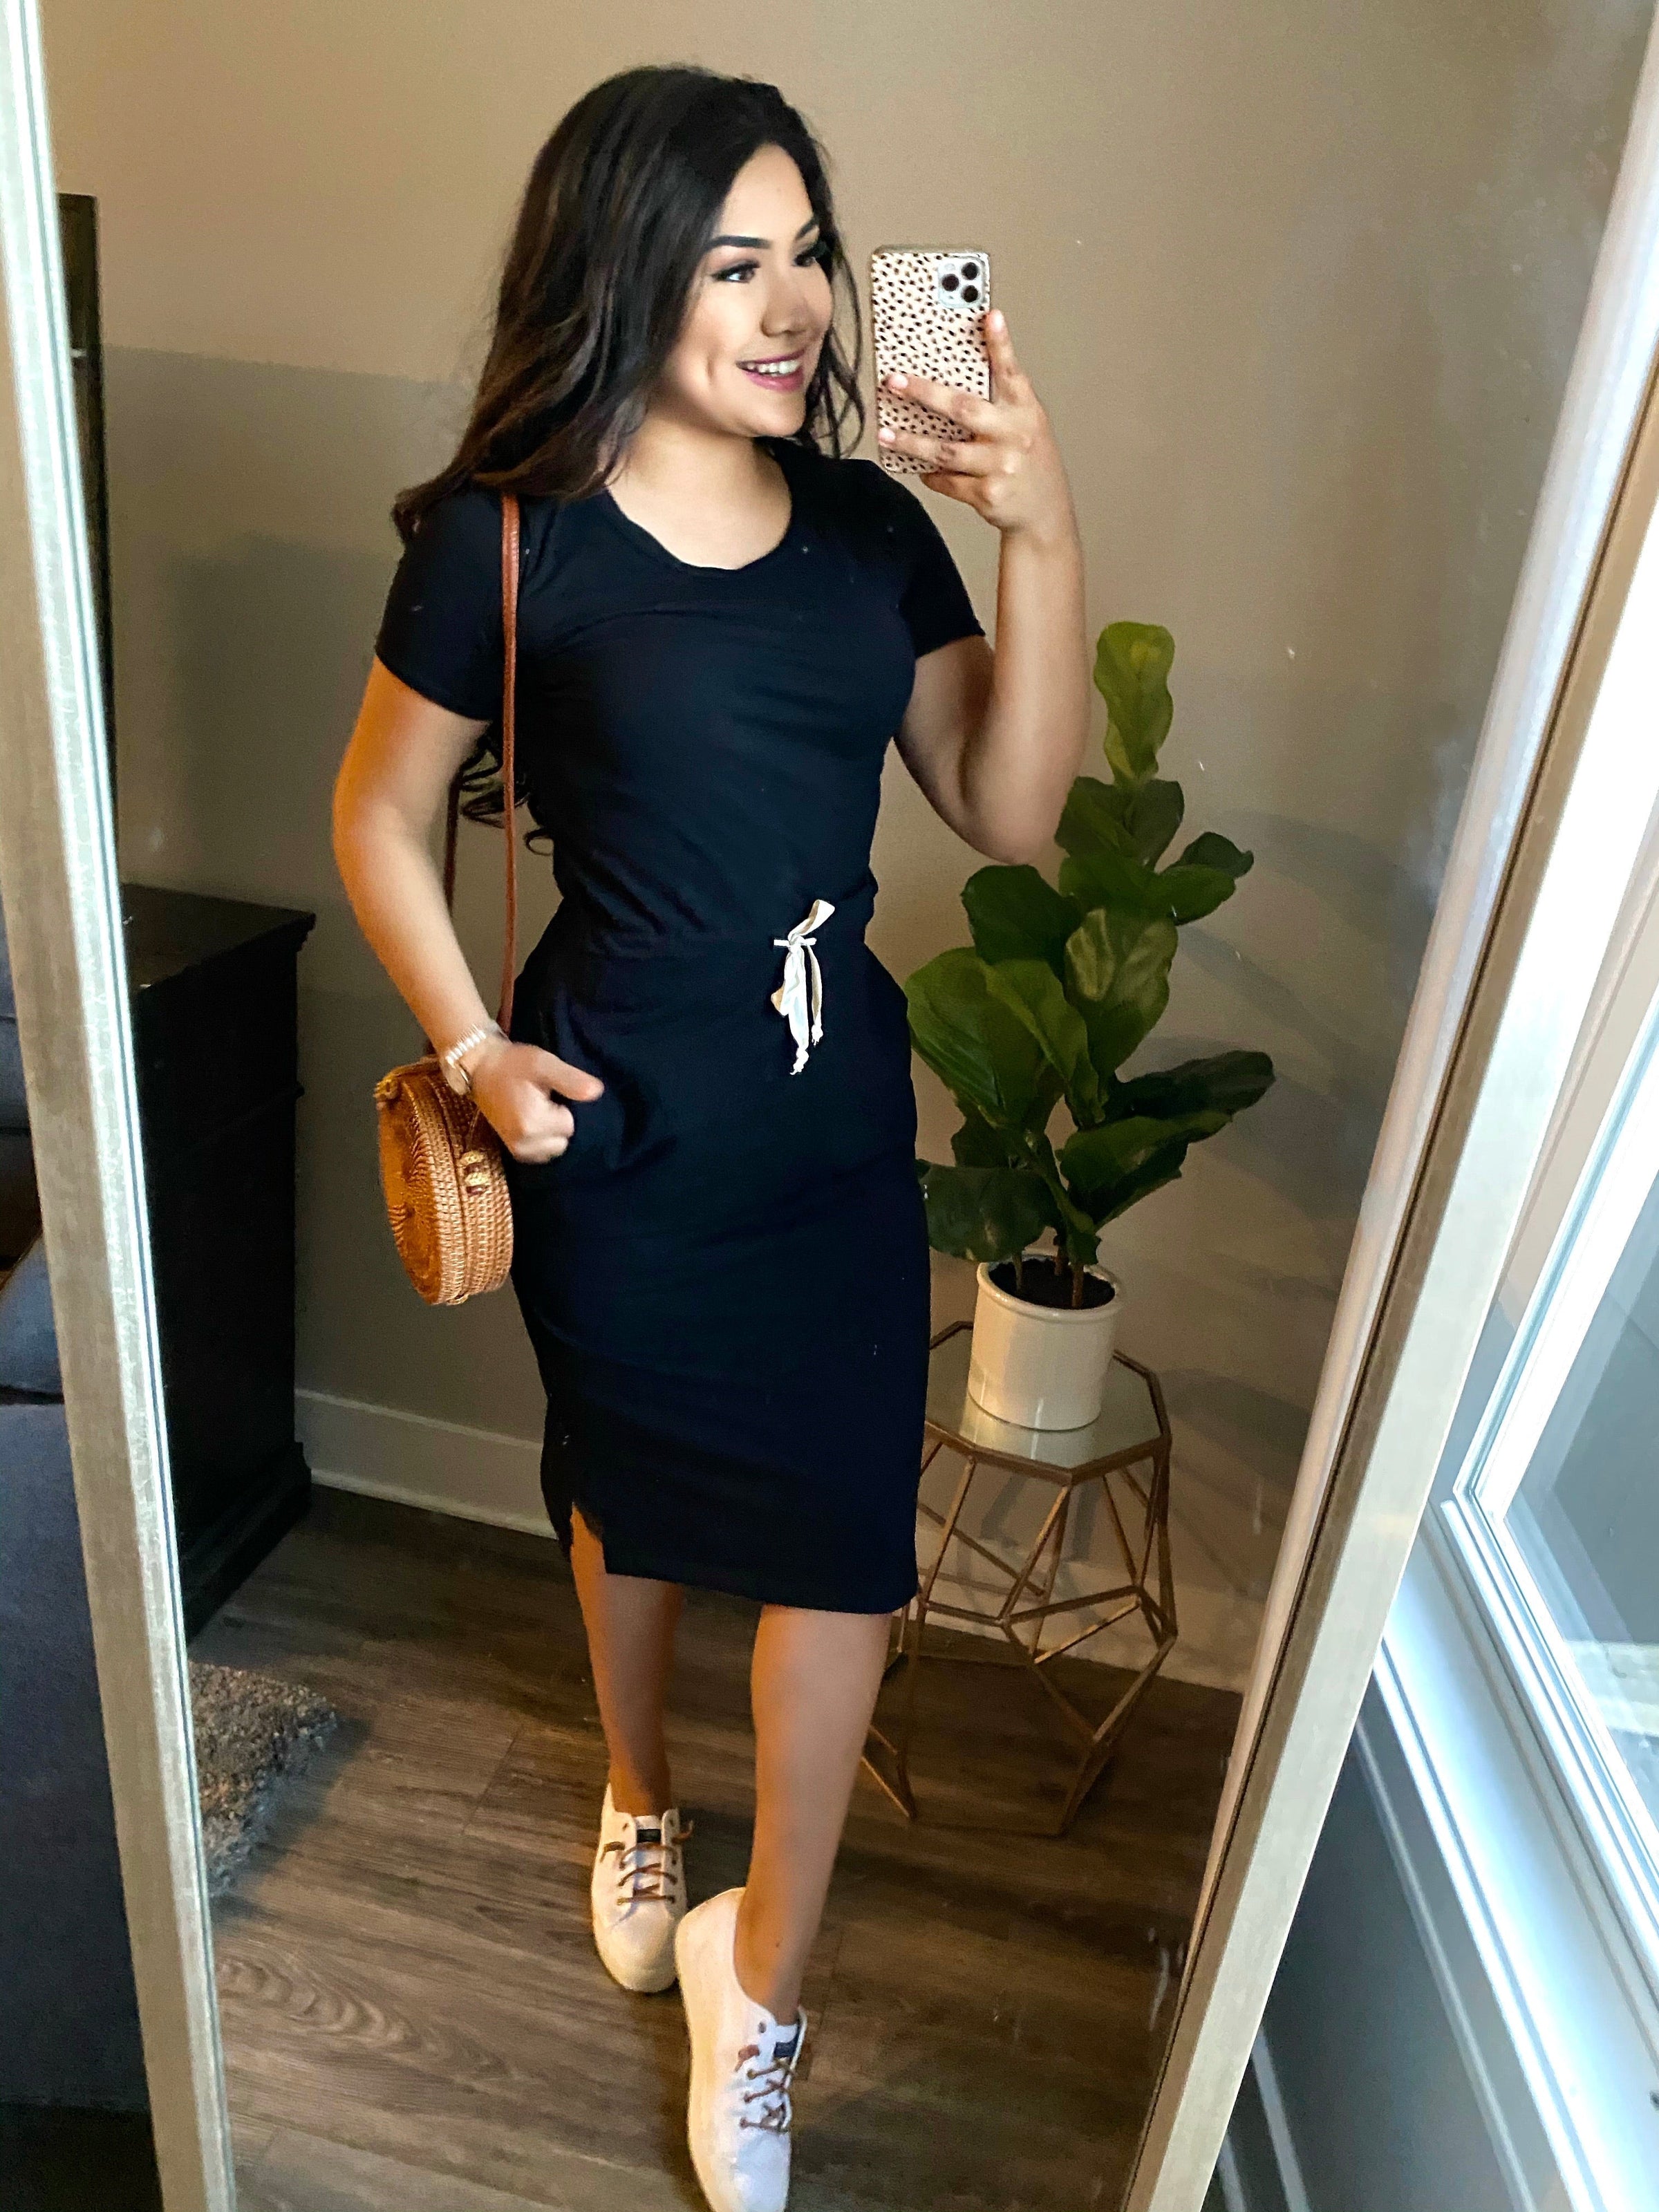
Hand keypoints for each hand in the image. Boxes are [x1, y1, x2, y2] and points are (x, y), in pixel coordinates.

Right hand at [464, 1036, 602, 1163]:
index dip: (564, 1106)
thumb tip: (596, 1092)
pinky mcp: (515, 1152)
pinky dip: (544, 1140)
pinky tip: (534, 1121)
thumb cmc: (513, 1063)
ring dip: (552, 1132)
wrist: (480, 1069)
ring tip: (537, 1110)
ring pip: (556, 1148)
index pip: (571, 1124)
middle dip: (559, 1122)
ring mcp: (519, 1151)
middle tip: (543, 1100)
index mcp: (534, 1123)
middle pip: (564, 1139)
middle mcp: (526, 1143)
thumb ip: (570, 1080)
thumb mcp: (544, 1063)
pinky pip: (543, 1153)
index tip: (548, 1092)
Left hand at [877, 309, 1075, 545]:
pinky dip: (932, 475)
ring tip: (886, 435)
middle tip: (894, 381)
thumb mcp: (1027, 426)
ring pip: (945, 450)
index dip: (1001, 344)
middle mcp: (1014, 435)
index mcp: (1025, 411)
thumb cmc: (1030, 462)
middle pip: (963, 408)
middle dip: (924, 393)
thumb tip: (952, 381)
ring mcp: (1001, 466)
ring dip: (911, 443)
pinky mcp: (988, 494)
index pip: (1011, 372)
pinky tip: (922, 469)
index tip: (990, 316)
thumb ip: (1000, 403)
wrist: (1045, 513)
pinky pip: (948, 481)